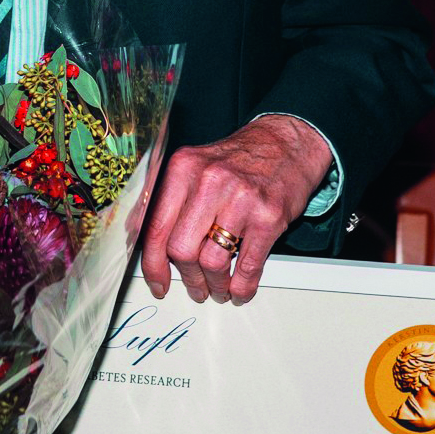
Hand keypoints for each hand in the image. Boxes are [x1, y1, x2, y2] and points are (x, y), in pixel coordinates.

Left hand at [141, 115, 332, 306]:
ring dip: (215, 285)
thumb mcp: (197, 168)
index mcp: (183, 169)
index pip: (156, 227)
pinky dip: (242, 286)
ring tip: (218, 288)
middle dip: (188, 278)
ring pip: (213, 262)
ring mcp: (240, 200)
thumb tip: (147, 242)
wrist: (287, 144)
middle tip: (195, 287)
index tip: (157, 282)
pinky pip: (248, 266)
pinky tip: (239, 289)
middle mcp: (209, 182)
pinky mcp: (268, 217)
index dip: (153, 264)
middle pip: (181, 249)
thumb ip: (171, 201)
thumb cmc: (240, 160)